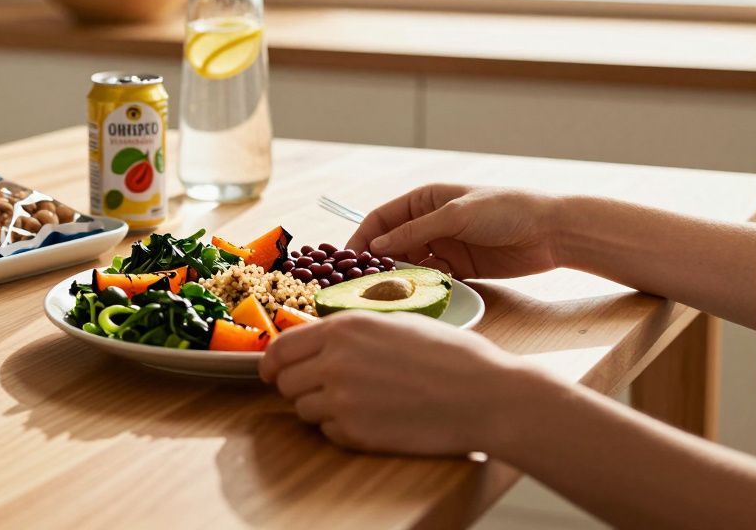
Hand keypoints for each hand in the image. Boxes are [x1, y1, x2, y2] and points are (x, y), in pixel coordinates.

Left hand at [258, 310, 534, 455]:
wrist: (484, 395)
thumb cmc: (449, 356)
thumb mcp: (394, 323)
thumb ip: (349, 332)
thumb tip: (315, 339)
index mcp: (343, 328)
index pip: (282, 347)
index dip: (272, 362)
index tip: (271, 371)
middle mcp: (334, 361)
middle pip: (285, 381)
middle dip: (299, 386)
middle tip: (325, 389)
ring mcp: (342, 399)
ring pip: (303, 410)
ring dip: (322, 409)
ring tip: (362, 402)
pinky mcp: (355, 432)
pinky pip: (329, 432)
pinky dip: (343, 429)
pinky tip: (376, 418)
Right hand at [346, 184, 565, 279]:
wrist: (551, 232)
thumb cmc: (505, 209)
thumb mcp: (456, 215)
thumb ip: (416, 231)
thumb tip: (377, 246)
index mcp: (425, 200)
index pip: (381, 218)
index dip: (362, 238)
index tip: (346, 261)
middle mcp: (430, 222)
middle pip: (392, 243)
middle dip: (376, 262)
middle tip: (361, 285)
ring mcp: (445, 246)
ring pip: (410, 264)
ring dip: (398, 277)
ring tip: (386, 295)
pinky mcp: (459, 268)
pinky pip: (431, 279)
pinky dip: (421, 287)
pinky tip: (415, 298)